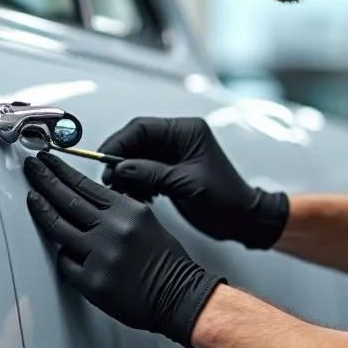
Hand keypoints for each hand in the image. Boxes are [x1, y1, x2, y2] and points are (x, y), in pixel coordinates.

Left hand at [25, 150, 224, 347]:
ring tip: (32, 198)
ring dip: (41, 210)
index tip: (48, 161)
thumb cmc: (166, 261)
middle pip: (68, 199)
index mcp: (128, 211)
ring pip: (59, 228)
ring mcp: (101, 256)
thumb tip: (86, 201)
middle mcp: (113, 229)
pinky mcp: (92, 282)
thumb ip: (115, 210)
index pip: (86, 185)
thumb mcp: (145, 221)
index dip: (62, 171)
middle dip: (45, 180)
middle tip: (32, 168)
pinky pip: (65, 263)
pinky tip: (61, 250)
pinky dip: (62, 256)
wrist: (180, 295)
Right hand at [98, 116, 288, 249]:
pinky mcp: (171, 170)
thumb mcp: (186, 185)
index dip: (119, 143)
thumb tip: (121, 168)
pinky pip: (144, 171)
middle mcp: (179, 138)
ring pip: (137, 158)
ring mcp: (174, 155)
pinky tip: (136, 197)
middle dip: (120, 161)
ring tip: (122, 191)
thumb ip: (151, 174)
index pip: (142, 128)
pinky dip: (136, 184)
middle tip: (110, 180)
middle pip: (137, 142)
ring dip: (127, 175)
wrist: (243, 220)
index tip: (104, 160)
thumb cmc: (227, 200)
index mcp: (187, 131)